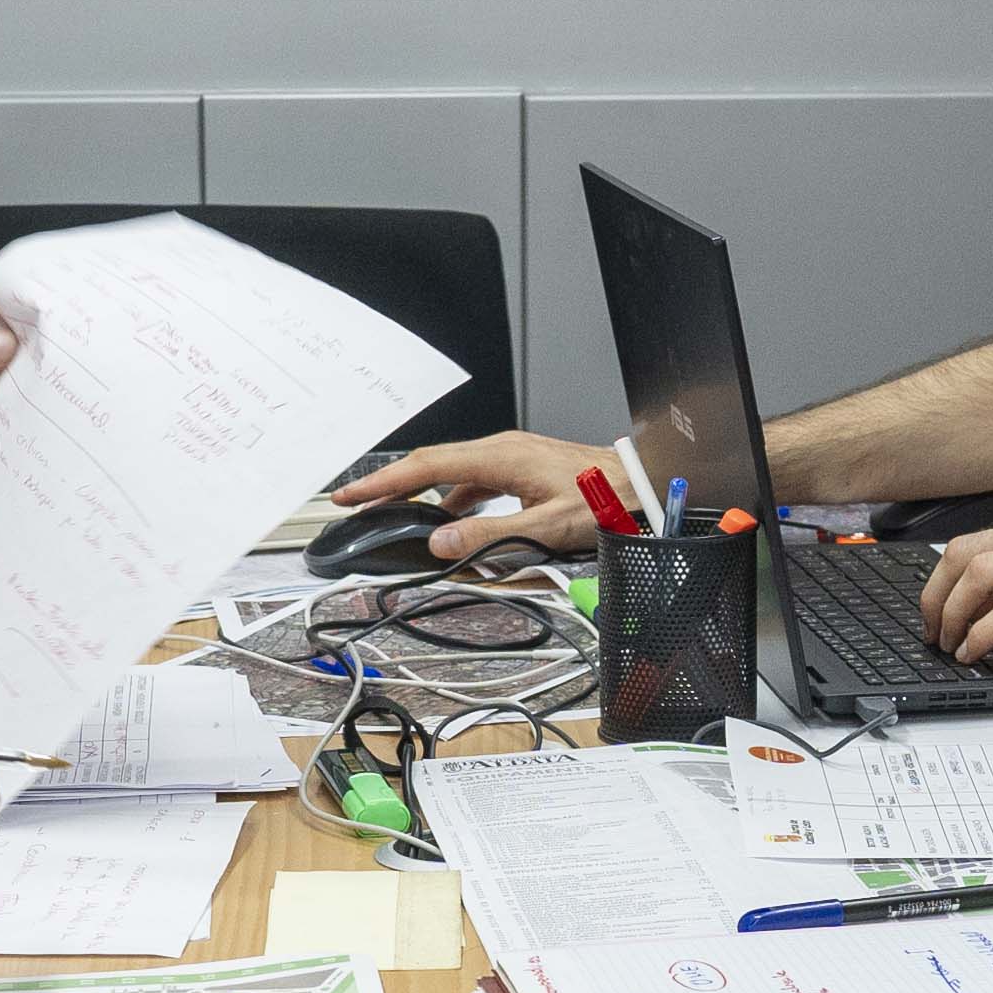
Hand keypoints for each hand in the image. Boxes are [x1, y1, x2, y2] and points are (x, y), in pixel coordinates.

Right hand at [328, 428, 611, 550]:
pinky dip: (452, 500)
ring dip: (422, 496)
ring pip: (451, 474)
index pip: (426, 467)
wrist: (640, 485)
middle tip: (356, 504)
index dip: (384, 482)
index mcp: (500, 456)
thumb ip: (490, 536)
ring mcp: (510, 457)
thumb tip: (441, 542)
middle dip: (390, 486)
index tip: (352, 494)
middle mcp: (501, 450)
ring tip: (396, 518)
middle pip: (431, 466)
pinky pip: (473, 482)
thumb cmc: (606, 499)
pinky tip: (450, 523)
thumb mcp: (546, 526)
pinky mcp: (521, 469)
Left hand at [920, 497, 992, 663]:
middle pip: (968, 552)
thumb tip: (990, 594)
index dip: (943, 578)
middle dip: (936, 595)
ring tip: (950, 644)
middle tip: (932, 630)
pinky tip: (976, 651)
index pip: (977, 539)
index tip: (935, 608)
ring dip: (953, 614)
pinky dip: (982, 632)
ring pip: (982, 574)